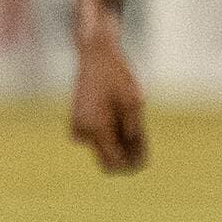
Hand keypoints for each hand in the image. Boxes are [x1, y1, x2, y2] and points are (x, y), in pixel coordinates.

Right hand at [68, 24, 147, 172]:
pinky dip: (108, 133)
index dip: (131, 164)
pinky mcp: (76, 122)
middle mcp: (83, 132)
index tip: (144, 159)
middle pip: (106, 159)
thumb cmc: (117, 77)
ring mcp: (77, 128)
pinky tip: (118, 117)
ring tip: (132, 122)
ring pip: (101, 148)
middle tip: (141, 143)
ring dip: (117, 143)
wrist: (95, 57)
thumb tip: (135, 153)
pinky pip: (95, 138)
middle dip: (124, 156)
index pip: (115, 162)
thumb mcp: (134, 104)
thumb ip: (135, 131)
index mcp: (97, 129)